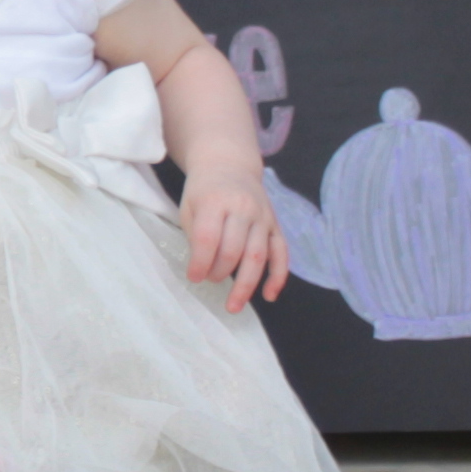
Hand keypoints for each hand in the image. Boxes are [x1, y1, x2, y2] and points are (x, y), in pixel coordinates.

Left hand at [178, 166, 288, 312]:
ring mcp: (263, 217)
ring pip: (258, 256)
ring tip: (233, 306)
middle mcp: (243, 208)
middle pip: (234, 250)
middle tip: (209, 280)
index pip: (209, 238)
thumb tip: (202, 267)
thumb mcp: (189, 206)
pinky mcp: (275, 225)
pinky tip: (269, 296)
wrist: (229, 165)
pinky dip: (278, 277)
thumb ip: (195, 235)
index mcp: (216, 201)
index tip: (193, 277)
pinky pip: (281, 253)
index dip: (200, 262)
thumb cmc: (204, 191)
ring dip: (246, 285)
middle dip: (219, 273)